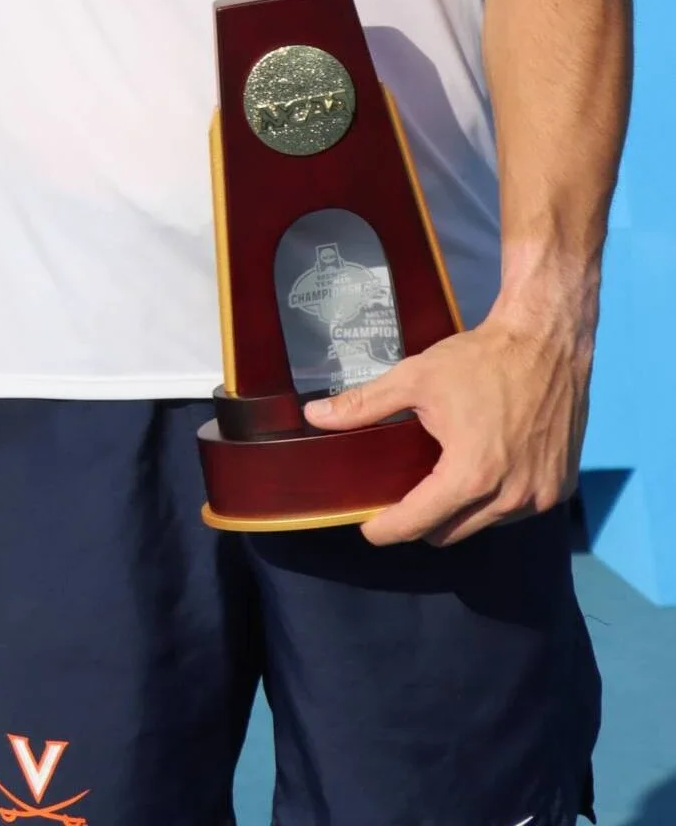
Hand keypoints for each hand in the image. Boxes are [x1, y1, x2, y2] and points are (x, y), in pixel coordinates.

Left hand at [303, 304, 590, 546]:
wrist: (546, 342)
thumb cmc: (479, 359)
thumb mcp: (415, 377)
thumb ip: (364, 404)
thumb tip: (313, 417)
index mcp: (470, 474)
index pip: (419, 523)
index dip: (387, 530)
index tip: (368, 528)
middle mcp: (508, 498)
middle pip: (450, 532)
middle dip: (422, 520)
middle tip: (403, 493)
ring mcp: (540, 497)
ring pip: (483, 524)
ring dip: (460, 510)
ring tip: (444, 474)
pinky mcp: (560, 489)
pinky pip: (515, 512)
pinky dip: (494, 500)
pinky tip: (483, 468)